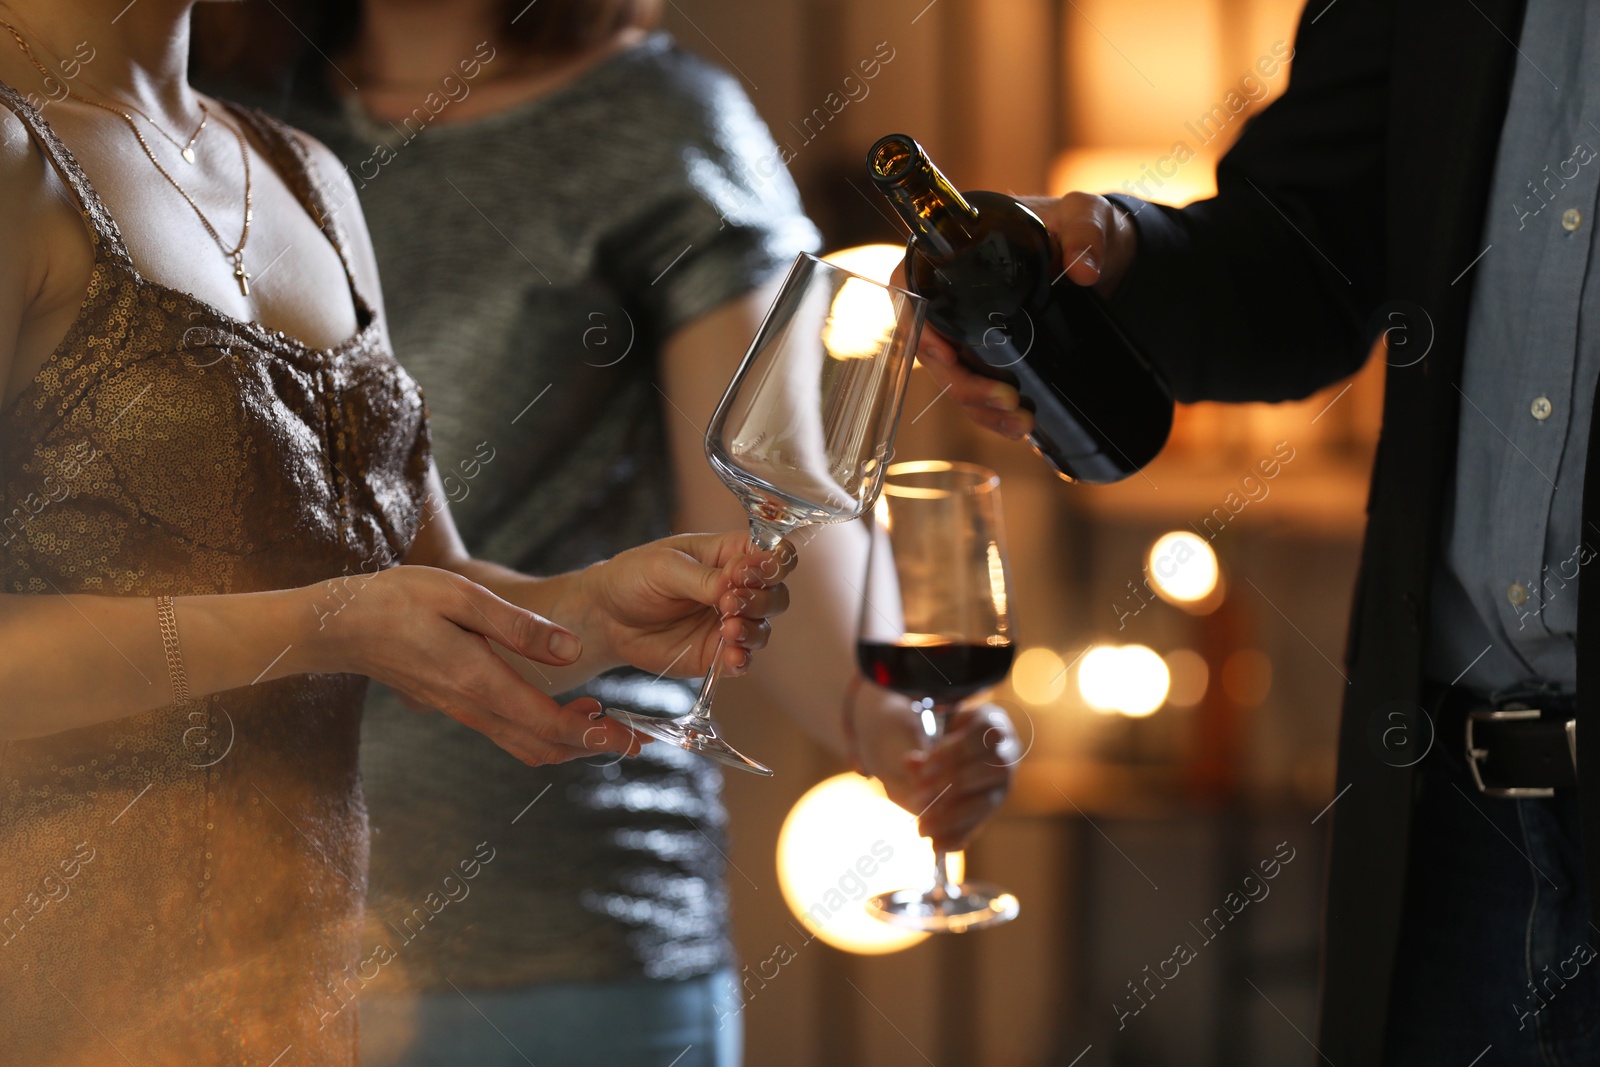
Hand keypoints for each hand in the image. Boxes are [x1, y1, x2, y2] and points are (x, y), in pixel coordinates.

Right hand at [308, 565, 645, 765]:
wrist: (337, 626)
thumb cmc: (395, 600)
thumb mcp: (461, 596)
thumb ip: (518, 626)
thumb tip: (571, 651)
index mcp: (478, 681)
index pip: (548, 724)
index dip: (595, 735)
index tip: (632, 735)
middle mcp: (472, 707)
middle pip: (543, 747)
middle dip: (592, 747)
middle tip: (636, 739)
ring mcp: (461, 711)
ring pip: (525, 746)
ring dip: (569, 742)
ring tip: (606, 723)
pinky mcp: (455, 706)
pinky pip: (507, 733)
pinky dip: (543, 731)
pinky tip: (563, 708)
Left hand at [575, 531, 795, 677]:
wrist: (606, 616)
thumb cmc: (634, 577)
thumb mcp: (665, 567)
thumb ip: (703, 577)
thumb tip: (734, 585)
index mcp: (729, 555)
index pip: (770, 555)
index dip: (772, 563)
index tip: (751, 572)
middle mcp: (737, 588)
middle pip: (776, 593)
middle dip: (761, 598)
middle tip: (730, 600)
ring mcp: (729, 622)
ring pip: (763, 627)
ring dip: (752, 628)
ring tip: (728, 628)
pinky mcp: (716, 653)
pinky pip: (742, 658)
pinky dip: (743, 658)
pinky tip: (732, 656)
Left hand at [857, 695, 1019, 850]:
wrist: (918, 746)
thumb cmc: (921, 729)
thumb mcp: (914, 728)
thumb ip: (914, 743)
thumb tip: (913, 763)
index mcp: (991, 721)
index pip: (986, 732)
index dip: (958, 751)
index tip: (924, 767)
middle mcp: (1005, 751)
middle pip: (993, 768)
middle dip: (955, 785)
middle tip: (920, 797)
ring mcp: (1000, 783)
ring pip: (988, 802)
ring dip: (953, 816)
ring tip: (923, 827)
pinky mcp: (987, 809)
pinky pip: (978, 825)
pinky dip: (957, 837)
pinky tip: (936, 845)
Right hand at [905, 190, 1138, 441]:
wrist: (1101, 256)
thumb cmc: (1075, 225)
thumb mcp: (1084, 216)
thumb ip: (1086, 231)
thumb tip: (1084, 269)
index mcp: (950, 258)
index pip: (913, 296)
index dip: (921, 332)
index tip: (951, 357)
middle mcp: (949, 300)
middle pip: (933, 352)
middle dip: (964, 386)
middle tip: (1008, 400)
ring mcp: (967, 333)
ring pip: (955, 380)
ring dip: (981, 409)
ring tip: (1022, 423)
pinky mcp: (989, 357)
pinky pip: (977, 390)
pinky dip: (993, 414)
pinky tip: (1020, 427)